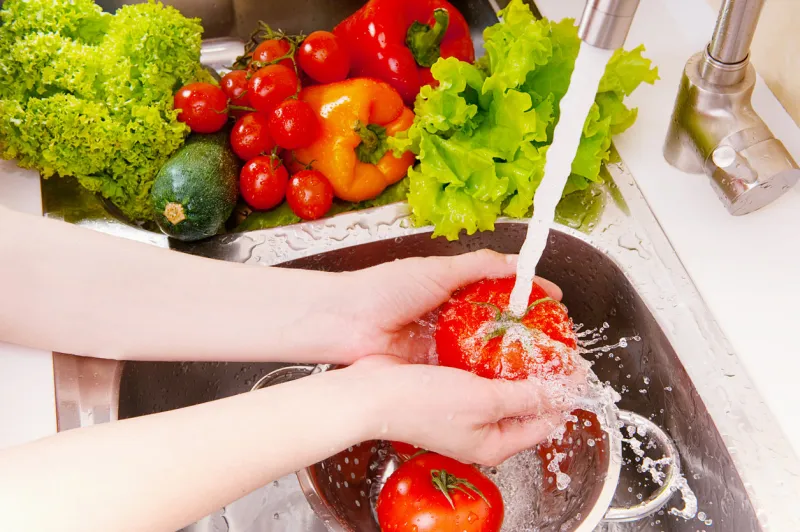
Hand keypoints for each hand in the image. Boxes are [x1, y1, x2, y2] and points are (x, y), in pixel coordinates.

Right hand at [335, 355, 577, 465]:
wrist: (371, 393)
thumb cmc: (422, 404)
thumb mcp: (485, 400)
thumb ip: (526, 397)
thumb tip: (563, 390)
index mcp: (495, 443)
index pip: (545, 422)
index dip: (564, 394)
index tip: (577, 366)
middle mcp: (482, 430)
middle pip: (526, 405)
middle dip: (543, 377)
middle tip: (555, 347)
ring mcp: (465, 411)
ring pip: (503, 387)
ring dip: (517, 365)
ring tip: (531, 337)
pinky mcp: (449, 390)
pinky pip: (479, 374)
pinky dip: (490, 359)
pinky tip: (495, 337)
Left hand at [337, 250, 561, 362]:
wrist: (346, 322)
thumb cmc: (386, 288)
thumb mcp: (437, 271)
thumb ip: (479, 266)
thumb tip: (520, 263)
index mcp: (454, 289)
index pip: (502, 290)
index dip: (529, 296)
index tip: (556, 303)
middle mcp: (452, 318)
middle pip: (498, 326)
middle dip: (526, 334)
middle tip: (556, 343)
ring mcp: (444, 345)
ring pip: (485, 353)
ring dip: (510, 359)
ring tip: (543, 366)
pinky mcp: (434, 369)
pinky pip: (466, 374)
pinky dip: (486, 377)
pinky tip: (510, 383)